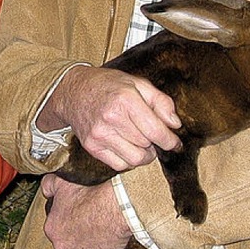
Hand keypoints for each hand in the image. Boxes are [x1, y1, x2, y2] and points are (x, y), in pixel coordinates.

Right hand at [38, 66, 180, 172]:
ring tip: (141, 143)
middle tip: (152, 136)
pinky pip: (119, 165)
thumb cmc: (108, 85)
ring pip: (135, 159)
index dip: (170, 141)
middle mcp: (111, 118)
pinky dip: (128, 160)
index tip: (174, 143)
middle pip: (147, 145)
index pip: (156, 131)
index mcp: (126, 100)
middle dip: (155, 144)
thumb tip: (175, 124)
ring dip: (143, 155)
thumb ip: (161, 101)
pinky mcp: (92, 147)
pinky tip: (127, 147)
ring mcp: (99, 135)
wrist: (74, 92)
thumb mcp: (137, 83)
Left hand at [41, 173, 131, 248]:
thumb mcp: (62, 183)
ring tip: (101, 235)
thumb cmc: (90, 195)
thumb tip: (46, 190)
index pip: (57, 228)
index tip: (78, 216)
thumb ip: (48, 186)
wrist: (115, 207)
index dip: (68, 222)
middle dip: (77, 237)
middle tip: (90, 225)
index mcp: (52, 229)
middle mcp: (62, 247)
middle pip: (68, 244)